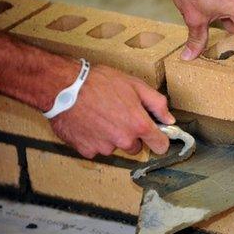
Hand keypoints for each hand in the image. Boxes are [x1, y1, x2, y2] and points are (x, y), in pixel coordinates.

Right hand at [50, 64, 174, 158]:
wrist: (63, 87)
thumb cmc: (99, 82)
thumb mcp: (135, 85)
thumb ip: (157, 104)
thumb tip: (169, 119)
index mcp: (139, 125)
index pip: (161, 146)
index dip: (159, 139)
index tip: (154, 135)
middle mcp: (124, 140)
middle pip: (136, 147)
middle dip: (131, 135)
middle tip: (119, 116)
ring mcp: (105, 148)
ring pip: (115, 147)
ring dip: (111, 137)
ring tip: (100, 116)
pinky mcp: (87, 151)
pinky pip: (96, 149)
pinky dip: (93, 139)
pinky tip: (88, 123)